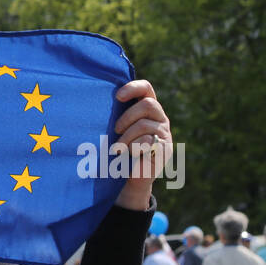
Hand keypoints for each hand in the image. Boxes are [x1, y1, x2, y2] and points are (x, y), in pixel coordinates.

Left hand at [113, 79, 171, 210]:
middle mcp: (160, 117)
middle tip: (115, 129)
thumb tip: (99, 97)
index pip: (146, 88)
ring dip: (127, 136)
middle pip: (148, 104)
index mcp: (148, 108)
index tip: (117, 96)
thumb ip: (117, 112)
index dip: (133, 88)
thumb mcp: (118, 128)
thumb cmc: (120, 148)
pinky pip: (149, 141)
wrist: (130, 176)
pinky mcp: (165, 148)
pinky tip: (130, 153)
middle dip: (127, 116)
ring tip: (118, 148)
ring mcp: (165, 132)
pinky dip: (134, 147)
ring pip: (145, 124)